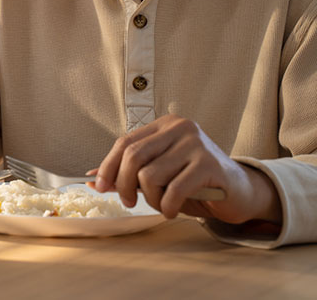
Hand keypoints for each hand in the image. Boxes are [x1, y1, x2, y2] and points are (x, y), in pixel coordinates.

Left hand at [94, 114, 281, 223]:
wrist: (240, 191)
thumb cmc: (195, 182)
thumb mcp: (160, 172)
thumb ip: (130, 171)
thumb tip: (93, 177)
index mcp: (164, 125)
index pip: (124, 143)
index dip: (108, 166)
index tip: (99, 186)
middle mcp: (180, 128)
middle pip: (133, 157)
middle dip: (123, 184)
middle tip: (129, 202)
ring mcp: (195, 143)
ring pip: (150, 175)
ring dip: (150, 199)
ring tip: (162, 205)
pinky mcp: (209, 164)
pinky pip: (173, 190)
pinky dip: (167, 206)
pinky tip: (173, 210)